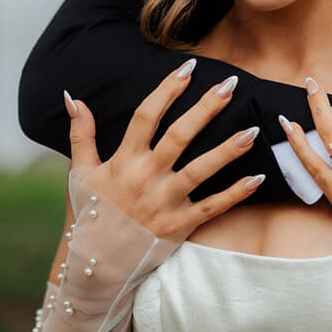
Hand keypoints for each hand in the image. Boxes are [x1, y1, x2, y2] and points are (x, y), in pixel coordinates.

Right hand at [66, 59, 265, 240]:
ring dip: (228, 150)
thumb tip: (73, 97)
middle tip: (230, 84)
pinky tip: (258, 178)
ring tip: (253, 130)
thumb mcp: (80, 171)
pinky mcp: (179, 226)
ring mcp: (164, 203)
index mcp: (124, 161)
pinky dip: (235, 194)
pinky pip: (212, 208)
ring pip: (200, 171)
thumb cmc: (91, 212)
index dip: (167, 90)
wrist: (95, 263)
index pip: (146, 116)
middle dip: (205, 108)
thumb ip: (80, 133)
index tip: (188, 67)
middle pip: (179, 136)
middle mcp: (146, 178)